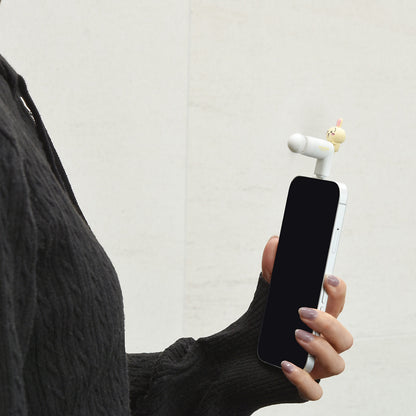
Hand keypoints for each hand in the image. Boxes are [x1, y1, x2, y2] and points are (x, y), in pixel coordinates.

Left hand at [262, 236, 352, 400]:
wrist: (237, 359)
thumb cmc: (261, 326)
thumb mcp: (265, 295)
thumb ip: (270, 270)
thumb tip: (275, 242)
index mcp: (318, 319)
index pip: (338, 304)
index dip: (338, 292)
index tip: (327, 278)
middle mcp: (322, 343)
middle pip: (344, 337)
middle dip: (328, 322)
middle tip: (303, 311)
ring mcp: (315, 367)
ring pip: (336, 363)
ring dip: (318, 347)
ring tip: (295, 334)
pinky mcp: (302, 388)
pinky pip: (314, 391)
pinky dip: (302, 378)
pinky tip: (284, 364)